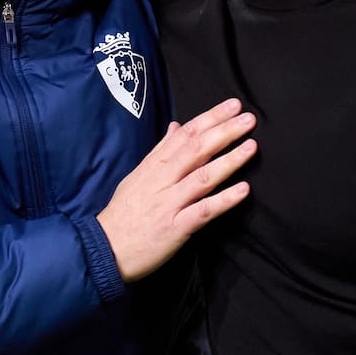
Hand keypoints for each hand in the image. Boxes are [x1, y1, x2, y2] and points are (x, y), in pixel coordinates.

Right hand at [97, 98, 255, 282]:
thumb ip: (160, 151)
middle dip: (224, 132)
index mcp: (154, 166)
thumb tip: (176, 127)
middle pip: (196, 150)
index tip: (232, 105)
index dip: (210, 118)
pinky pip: (203, 211)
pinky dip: (224, 200)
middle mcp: (162, 180)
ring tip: (251, 147)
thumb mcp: (138, 175)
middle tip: (249, 119)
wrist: (104, 249)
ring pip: (202, 177)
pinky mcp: (175, 228)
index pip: (185, 134)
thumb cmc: (123, 213)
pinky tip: (243, 190)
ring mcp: (169, 203)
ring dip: (229, 160)